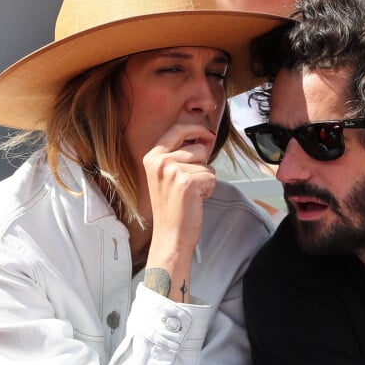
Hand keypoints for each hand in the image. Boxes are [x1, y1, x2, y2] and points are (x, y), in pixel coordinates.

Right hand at [142, 123, 216, 301]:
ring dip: (205, 179)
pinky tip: (195, 200)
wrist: (170, 236)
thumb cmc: (172, 209)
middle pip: (197, 148)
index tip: (206, 133)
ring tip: (191, 194)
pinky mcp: (187, 181)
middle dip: (202, 164)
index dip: (195, 129)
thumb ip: (180, 155)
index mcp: (152, 157)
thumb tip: (205, 137)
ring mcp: (172, 170)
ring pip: (206, 164)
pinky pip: (211, 177)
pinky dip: (208, 190)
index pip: (177, 129)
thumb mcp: (167, 176)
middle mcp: (160, 161)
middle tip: (191, 183)